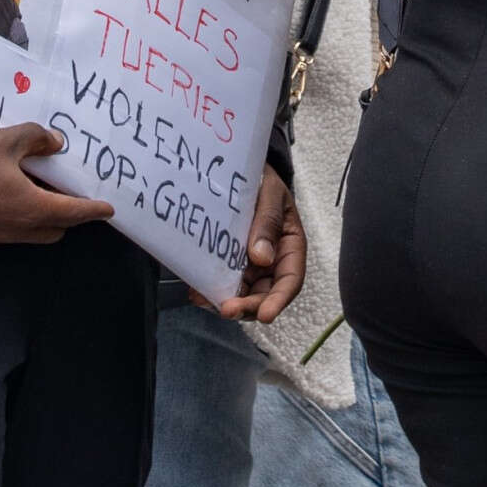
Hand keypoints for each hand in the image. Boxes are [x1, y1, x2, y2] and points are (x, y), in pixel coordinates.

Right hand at [0, 124, 115, 244]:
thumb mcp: (8, 140)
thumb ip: (37, 139)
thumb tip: (55, 143)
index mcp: (32, 208)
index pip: (73, 213)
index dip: (92, 210)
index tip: (108, 210)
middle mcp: (17, 228)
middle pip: (55, 229)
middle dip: (68, 216)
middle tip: (71, 193)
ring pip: (32, 233)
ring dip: (43, 218)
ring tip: (42, 191)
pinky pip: (11, 231)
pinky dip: (21, 218)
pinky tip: (12, 195)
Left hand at [211, 170, 306, 323]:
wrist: (241, 171)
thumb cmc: (264, 181)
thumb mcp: (270, 194)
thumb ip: (268, 222)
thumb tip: (262, 258)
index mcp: (290, 246)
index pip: (290, 280)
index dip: (279, 300)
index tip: (265, 315)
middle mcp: (272, 262)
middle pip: (265, 294)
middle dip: (248, 307)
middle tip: (227, 309)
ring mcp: (250, 266)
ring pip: (243, 295)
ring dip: (226, 303)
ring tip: (204, 300)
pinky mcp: (229, 265)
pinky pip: (222, 284)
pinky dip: (210, 292)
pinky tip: (197, 292)